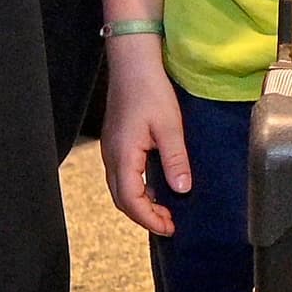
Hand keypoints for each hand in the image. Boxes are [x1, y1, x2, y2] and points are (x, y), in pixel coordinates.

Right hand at [99, 44, 191, 238]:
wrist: (132, 63)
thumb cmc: (150, 89)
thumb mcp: (170, 126)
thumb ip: (175, 160)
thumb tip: (181, 190)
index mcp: (123, 155)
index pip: (131, 201)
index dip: (150, 219)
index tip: (170, 228)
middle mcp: (111, 156)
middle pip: (122, 199)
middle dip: (144, 216)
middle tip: (170, 223)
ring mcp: (110, 150)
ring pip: (120, 189)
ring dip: (140, 204)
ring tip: (165, 209)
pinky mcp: (116, 143)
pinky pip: (122, 175)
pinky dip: (137, 189)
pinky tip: (155, 186)